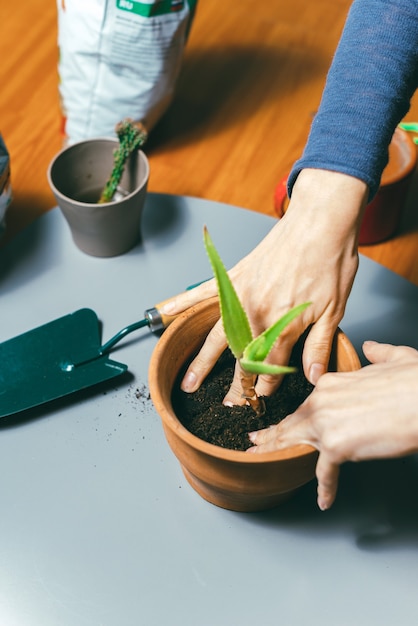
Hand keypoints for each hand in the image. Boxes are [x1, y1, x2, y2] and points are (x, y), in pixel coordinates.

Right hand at [160, 169, 367, 400]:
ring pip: (215, 335)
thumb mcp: (335, 309)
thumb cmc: (332, 261)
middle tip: (225, 405)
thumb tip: (313, 378)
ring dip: (201, 361)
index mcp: (282, 324)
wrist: (321, 221)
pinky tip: (165, 311)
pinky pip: (202, 292)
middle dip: (233, 386)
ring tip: (188, 381)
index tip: (262, 399)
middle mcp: (256, 314)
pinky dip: (182, 301)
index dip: (267, 387)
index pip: (270, 368)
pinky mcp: (233, 276)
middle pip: (240, 359)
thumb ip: (319, 346)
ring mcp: (240, 295)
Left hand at [248, 341, 417, 509]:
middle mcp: (322, 401)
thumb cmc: (415, 383)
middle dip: (270, 433)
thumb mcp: (395, 358)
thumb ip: (379, 353)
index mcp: (331, 383)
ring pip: (293, 442)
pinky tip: (324, 499)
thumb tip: (372, 348)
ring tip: (261, 460)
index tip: (285, 419)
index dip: (295, 414)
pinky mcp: (336, 447)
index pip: (307, 403)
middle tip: (254, 442)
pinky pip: (325, 473)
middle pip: (291, 421)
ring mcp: (325, 424)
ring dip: (276, 452)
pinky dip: (325, 488)